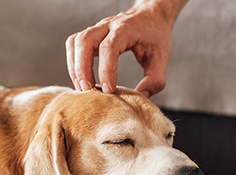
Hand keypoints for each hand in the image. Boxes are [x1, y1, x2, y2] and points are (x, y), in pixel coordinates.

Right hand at [66, 0, 186, 96]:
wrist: (151, 15)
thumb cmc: (156, 35)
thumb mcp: (162, 57)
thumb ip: (154, 79)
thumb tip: (140, 96)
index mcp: (126, 29)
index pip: (109, 47)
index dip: (106, 70)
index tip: (108, 90)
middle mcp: (108, 25)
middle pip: (85, 41)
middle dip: (82, 68)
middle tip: (88, 91)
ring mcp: (97, 28)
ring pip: (75, 42)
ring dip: (75, 66)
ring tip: (82, 87)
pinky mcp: (92, 34)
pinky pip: (74, 45)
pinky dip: (73, 62)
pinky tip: (81, 78)